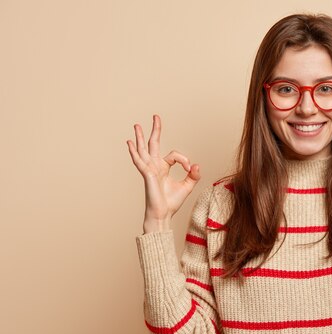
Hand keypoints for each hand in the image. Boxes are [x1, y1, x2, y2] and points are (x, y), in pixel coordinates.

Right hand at [126, 114, 200, 230]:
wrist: (163, 214)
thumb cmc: (171, 202)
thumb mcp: (187, 186)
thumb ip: (193, 175)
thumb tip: (197, 165)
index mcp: (163, 168)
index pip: (174, 155)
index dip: (184, 160)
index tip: (190, 168)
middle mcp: (155, 166)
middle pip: (154, 144)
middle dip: (155, 130)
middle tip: (156, 116)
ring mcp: (149, 169)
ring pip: (144, 149)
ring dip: (140, 137)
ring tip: (137, 125)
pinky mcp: (147, 174)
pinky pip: (140, 161)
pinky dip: (134, 151)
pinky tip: (130, 142)